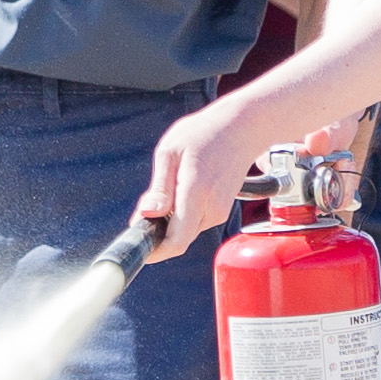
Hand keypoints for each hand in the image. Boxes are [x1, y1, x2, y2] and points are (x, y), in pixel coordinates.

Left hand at [133, 93, 264, 264]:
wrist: (242, 128)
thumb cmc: (204, 134)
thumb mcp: (171, 153)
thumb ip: (159, 189)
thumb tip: (147, 214)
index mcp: (196, 193)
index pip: (176, 242)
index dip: (154, 252)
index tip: (138, 246)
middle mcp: (211, 208)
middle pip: (177, 240)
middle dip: (157, 233)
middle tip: (146, 207)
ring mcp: (219, 212)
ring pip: (185, 233)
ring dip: (168, 223)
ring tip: (168, 189)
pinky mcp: (220, 211)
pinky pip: (193, 223)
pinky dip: (181, 216)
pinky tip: (181, 191)